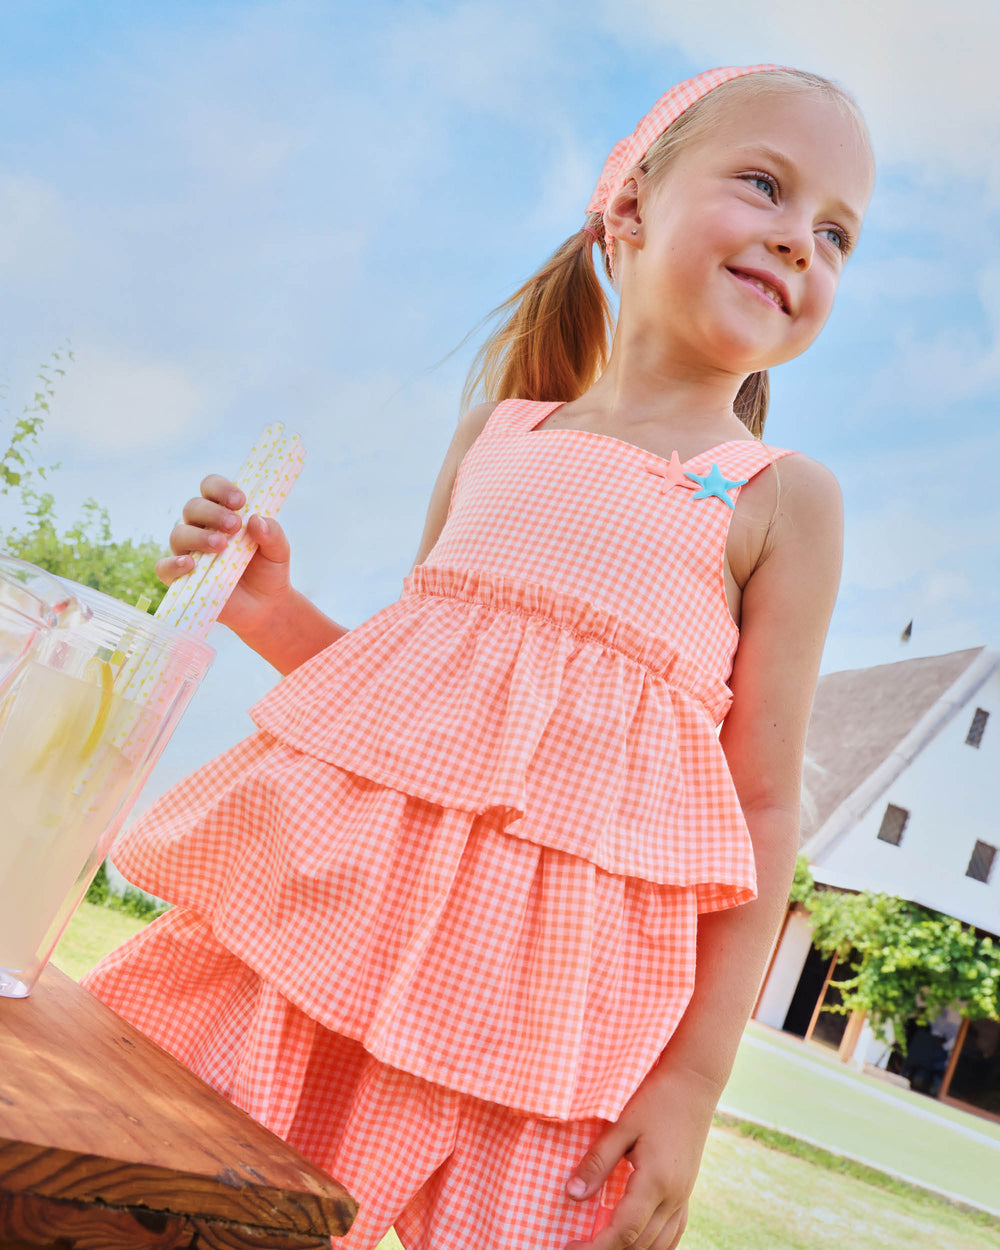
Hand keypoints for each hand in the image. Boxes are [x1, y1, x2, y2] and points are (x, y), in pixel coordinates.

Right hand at [157, 474, 292, 637]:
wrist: (266, 606)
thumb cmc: (269, 570)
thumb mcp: (278, 550)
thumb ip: (272, 533)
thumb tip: (256, 519)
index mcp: (222, 513)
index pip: (211, 488)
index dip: (221, 488)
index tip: (240, 501)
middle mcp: (201, 528)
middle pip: (193, 507)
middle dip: (213, 513)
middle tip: (234, 525)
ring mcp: (189, 552)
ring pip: (179, 533)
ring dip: (198, 536)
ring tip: (221, 546)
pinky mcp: (181, 578)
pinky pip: (165, 567)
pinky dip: (174, 564)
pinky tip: (191, 564)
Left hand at [563, 1065, 719, 1249]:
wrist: (694, 1084)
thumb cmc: (656, 1100)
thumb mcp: (622, 1126)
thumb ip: (597, 1162)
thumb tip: (572, 1194)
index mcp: (655, 1181)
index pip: (623, 1231)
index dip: (595, 1246)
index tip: (570, 1248)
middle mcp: (673, 1195)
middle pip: (640, 1243)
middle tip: (578, 1246)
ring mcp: (683, 1195)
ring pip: (659, 1244)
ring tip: (602, 1244)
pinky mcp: (686, 1190)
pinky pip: (673, 1232)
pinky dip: (654, 1245)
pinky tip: (637, 1242)